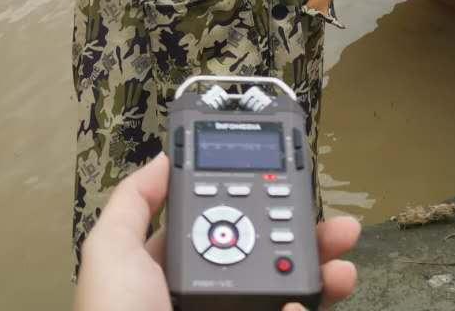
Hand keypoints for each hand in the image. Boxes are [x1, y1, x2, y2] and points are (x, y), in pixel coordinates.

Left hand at [73, 154, 360, 310]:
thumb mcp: (112, 252)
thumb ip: (134, 202)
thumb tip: (165, 158)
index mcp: (177, 271)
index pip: (224, 228)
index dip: (258, 205)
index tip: (289, 185)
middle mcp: (212, 296)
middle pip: (270, 258)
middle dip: (308, 239)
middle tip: (340, 226)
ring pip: (291, 293)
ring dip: (324, 276)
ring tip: (343, 267)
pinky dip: (309, 310)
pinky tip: (304, 306)